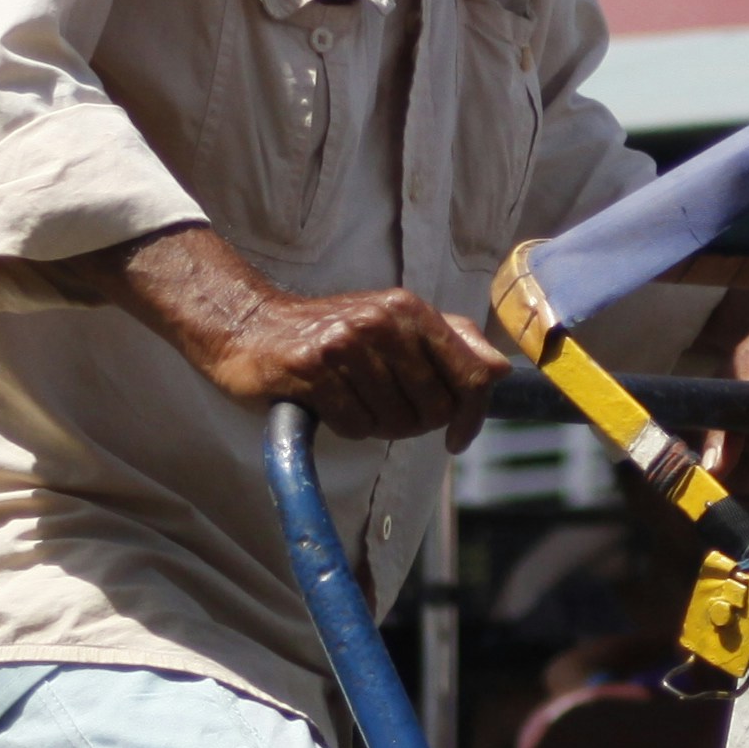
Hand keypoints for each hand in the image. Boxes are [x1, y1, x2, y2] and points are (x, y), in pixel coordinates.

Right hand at [56, 223, 510, 443]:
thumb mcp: (393, 325)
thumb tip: (500, 369)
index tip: (458, 438)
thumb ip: (450, 342)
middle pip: (435, 407)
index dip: (473, 414)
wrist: (248, 327)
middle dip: (415, 424)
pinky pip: (356, 425)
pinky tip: (330, 406)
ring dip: (377, 425)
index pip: (472, 373)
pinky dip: (347, 427)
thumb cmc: (328, 334)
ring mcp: (347, 343)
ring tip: (353, 401)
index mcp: (411, 309)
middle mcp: (383, 320)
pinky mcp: (312, 368)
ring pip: (395, 421)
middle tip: (384, 411)